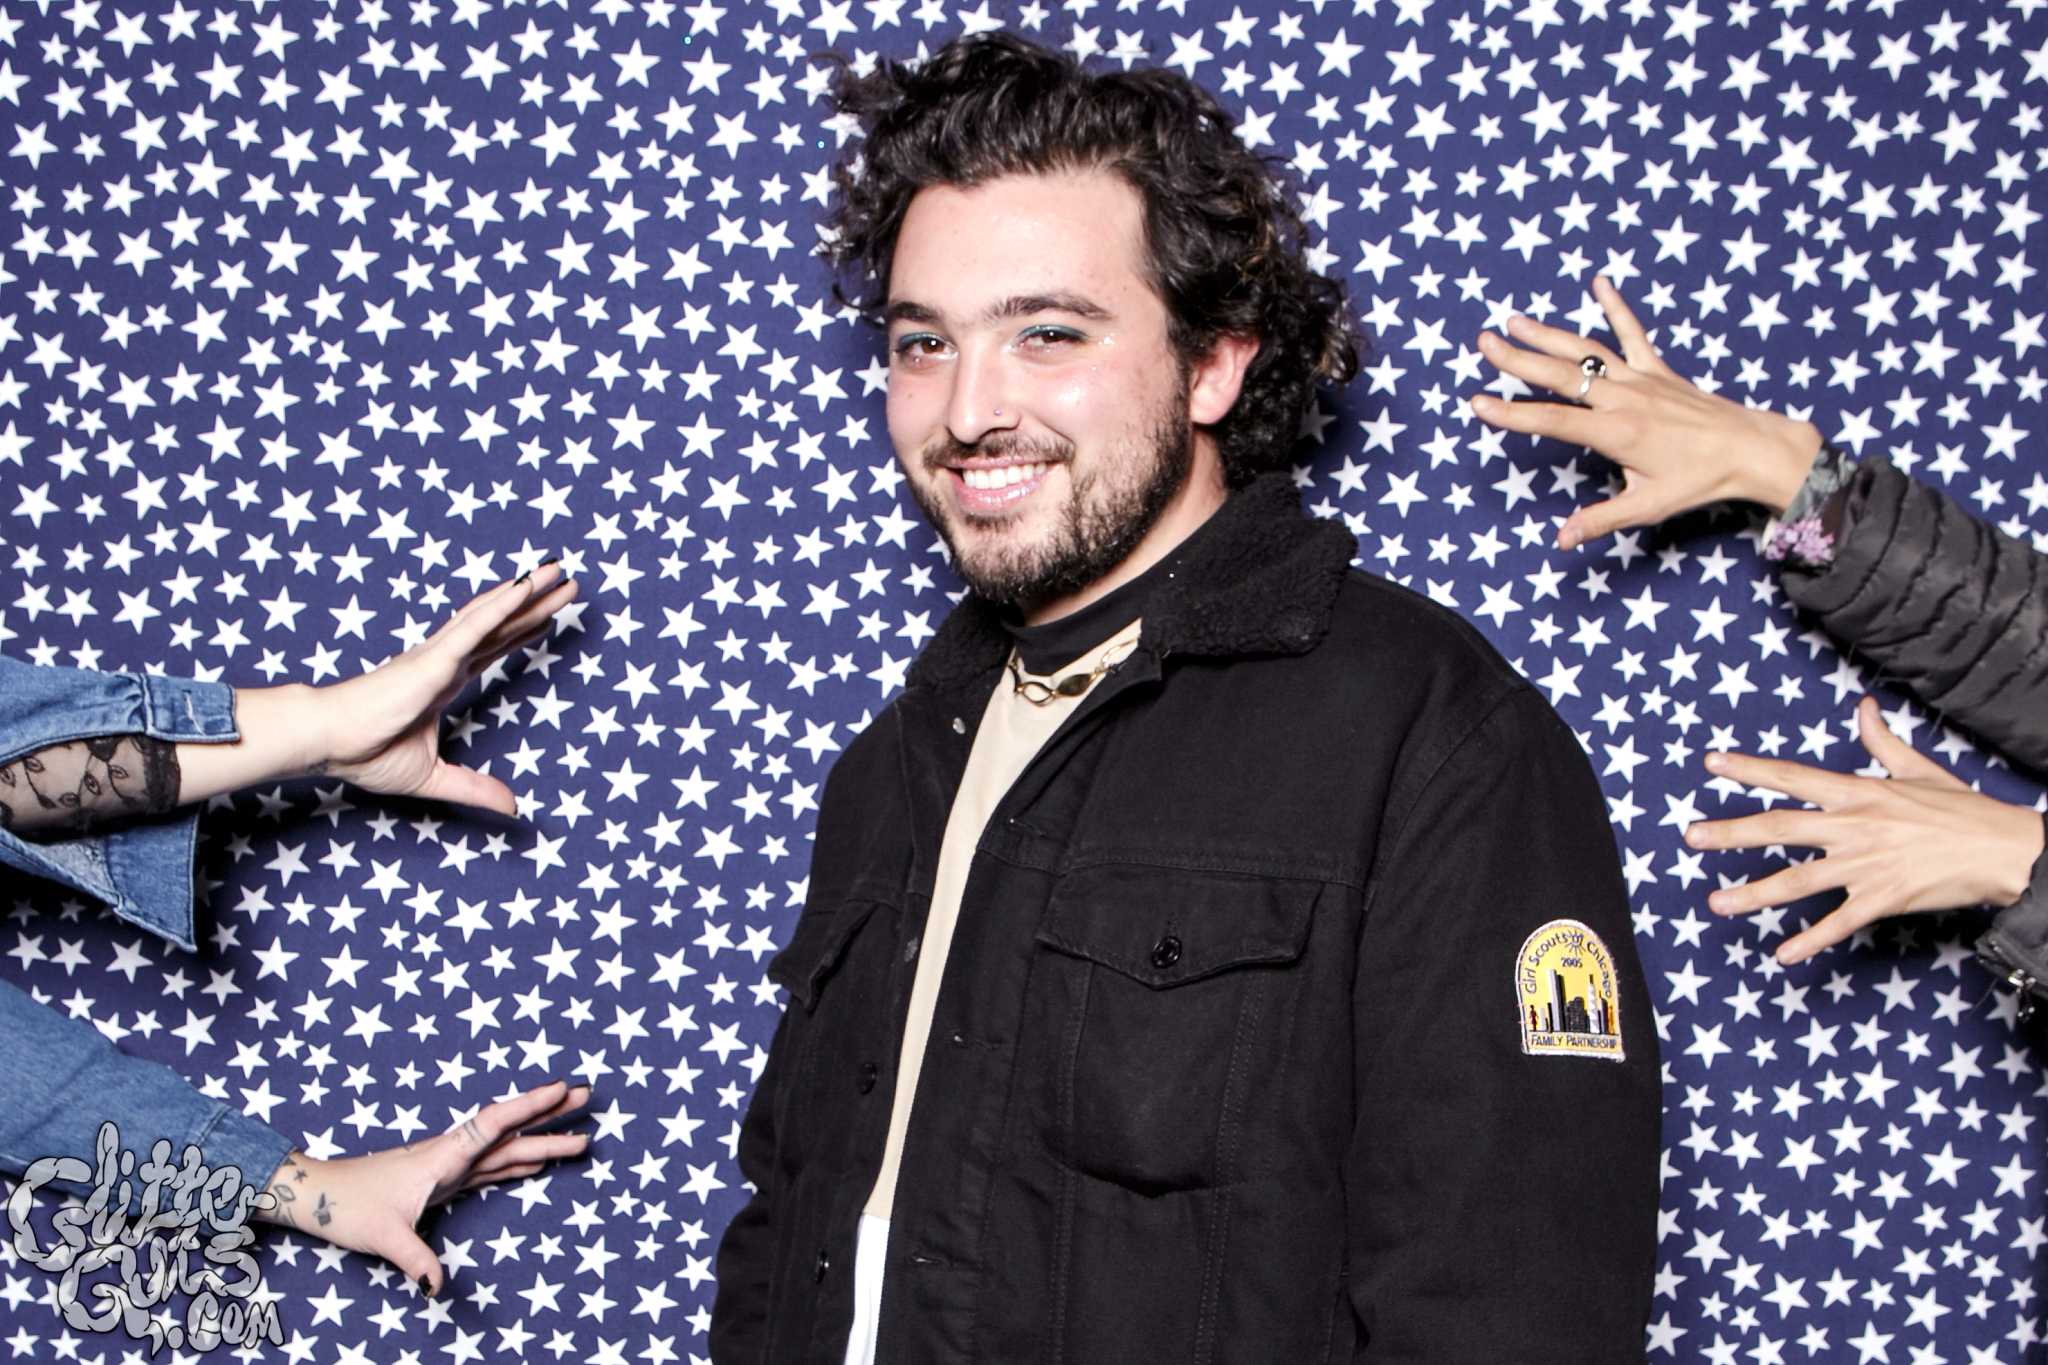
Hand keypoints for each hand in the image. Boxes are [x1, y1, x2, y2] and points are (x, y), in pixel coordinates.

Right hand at [178, 564, 576, 813]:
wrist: (330, 742)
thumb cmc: (364, 754)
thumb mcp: (434, 777)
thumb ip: (475, 788)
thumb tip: (512, 809)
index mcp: (442, 683)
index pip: (491, 651)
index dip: (519, 632)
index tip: (545, 618)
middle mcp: (445, 662)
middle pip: (501, 627)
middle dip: (536, 606)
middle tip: (567, 585)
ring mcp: (440, 656)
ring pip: (494, 617)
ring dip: (528, 595)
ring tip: (558, 573)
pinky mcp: (434, 657)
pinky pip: (475, 627)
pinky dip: (502, 606)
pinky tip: (526, 587)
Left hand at [255, 1080, 590, 1294]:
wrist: (319, 1195)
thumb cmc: (348, 1207)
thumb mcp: (382, 1236)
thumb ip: (414, 1258)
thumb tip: (437, 1287)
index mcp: (443, 1156)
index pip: (493, 1124)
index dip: (529, 1106)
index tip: (560, 1088)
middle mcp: (451, 1154)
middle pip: (509, 1130)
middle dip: (548, 1114)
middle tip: (587, 1096)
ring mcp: (449, 1165)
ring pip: (504, 1147)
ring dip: (540, 1138)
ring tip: (577, 1134)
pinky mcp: (444, 1179)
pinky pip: (490, 1166)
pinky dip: (517, 1161)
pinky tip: (534, 1163)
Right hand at [1468, 275, 1823, 550]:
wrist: (1751, 449)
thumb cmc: (1701, 479)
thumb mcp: (1648, 506)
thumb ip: (1601, 519)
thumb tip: (1562, 539)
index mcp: (1617, 433)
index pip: (1552, 421)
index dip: (1512, 413)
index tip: (1477, 403)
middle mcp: (1624, 399)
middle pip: (1561, 376)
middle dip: (1518, 359)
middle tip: (1484, 342)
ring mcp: (1641, 379)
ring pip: (1587, 351)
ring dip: (1549, 334)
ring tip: (1515, 321)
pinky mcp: (1658, 370)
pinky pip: (1632, 333)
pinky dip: (1615, 306)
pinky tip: (1598, 283)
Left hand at [1683, 697, 2045, 963]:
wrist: (2004, 849)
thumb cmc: (1961, 811)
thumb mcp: (1919, 769)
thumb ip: (1881, 742)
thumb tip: (1864, 709)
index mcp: (1859, 792)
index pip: (1793, 777)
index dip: (1751, 769)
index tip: (1712, 764)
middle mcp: (1855, 826)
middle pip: (1781, 827)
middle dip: (1732, 832)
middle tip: (1690, 836)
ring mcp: (1867, 864)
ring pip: (1799, 880)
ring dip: (1755, 893)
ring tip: (1716, 902)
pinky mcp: (1885, 898)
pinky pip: (1840, 922)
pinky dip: (1811, 939)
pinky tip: (1784, 953)